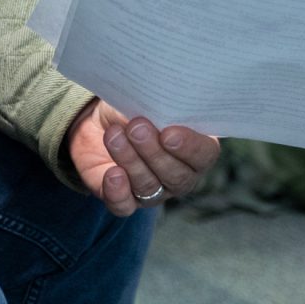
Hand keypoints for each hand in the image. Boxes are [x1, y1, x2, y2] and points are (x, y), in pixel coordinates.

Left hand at [67, 99, 220, 215]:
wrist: (99, 120)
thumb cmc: (135, 106)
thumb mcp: (149, 99)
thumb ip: (161, 107)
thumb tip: (160, 110)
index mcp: (195, 146)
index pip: (205, 154)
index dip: (190, 147)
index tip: (169, 133)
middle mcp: (180, 174)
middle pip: (177, 176)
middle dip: (154, 151)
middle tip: (136, 127)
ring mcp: (153, 191)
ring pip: (149, 186)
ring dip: (130, 160)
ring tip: (114, 135)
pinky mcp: (124, 200)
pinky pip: (124, 206)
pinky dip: (118, 192)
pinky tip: (112, 173)